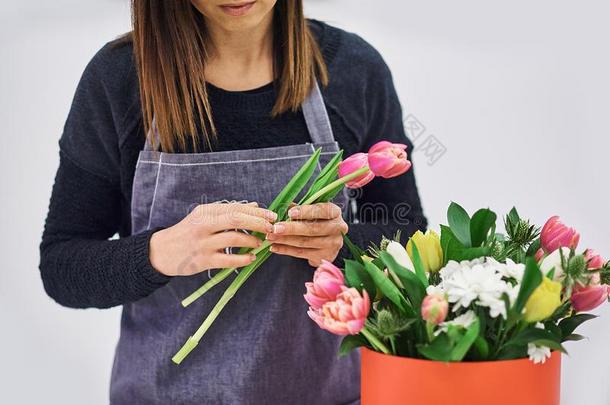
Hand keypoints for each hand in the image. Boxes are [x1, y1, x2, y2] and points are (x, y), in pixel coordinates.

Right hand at [149, 202, 276, 275]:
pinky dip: (243, 259)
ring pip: (234, 238)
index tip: (271, 215)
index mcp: (206, 212)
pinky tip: (251, 258)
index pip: (236, 208)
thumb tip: (255, 205)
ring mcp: (203, 243)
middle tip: (271, 227)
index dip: (256, 212)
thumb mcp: (205, 217)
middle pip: (236, 219)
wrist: (162, 251)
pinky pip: (228, 260)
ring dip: (252, 240)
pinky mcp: (203, 261)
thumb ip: (229, 211)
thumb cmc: (188, 232)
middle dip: (258, 222)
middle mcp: (204, 225)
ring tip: (261, 242)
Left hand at [266, 202, 347, 266]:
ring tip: (271, 237)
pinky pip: (302, 253)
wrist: (326, 242)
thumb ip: (300, 208)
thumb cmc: (317, 220)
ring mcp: (333, 244)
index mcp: (335, 213)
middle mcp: (338, 228)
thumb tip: (282, 207)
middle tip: (275, 228)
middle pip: (313, 229)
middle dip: (291, 228)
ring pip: (305, 242)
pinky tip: (275, 247)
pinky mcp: (325, 256)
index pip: (322, 211)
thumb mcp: (311, 211)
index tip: (289, 213)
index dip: (306, 212)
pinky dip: (286, 250)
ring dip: (285, 240)